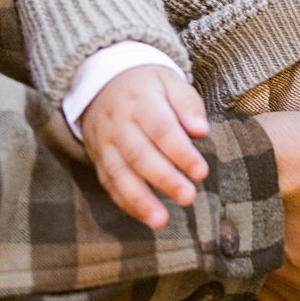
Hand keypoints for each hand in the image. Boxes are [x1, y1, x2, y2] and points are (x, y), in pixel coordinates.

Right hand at [82, 65, 209, 227]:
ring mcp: (104, 142)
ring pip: (119, 174)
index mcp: (140, 100)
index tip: (201, 172)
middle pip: (139, 154)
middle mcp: (118, 123)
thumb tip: (201, 130)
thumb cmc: (146, 86)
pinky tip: (145, 218)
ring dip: (139, 199)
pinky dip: (126, 203)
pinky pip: (109, 183)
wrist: (101, 82)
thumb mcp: (168, 80)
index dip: (180, 152)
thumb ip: (187, 103)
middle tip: (188, 197)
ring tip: (161, 220)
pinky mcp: (98, 158)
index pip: (161, 128)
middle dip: (164, 178)